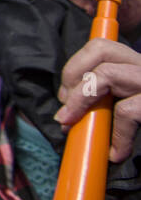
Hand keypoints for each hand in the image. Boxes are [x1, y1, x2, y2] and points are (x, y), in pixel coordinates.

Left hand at [54, 38, 140, 163]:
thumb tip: (71, 112)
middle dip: (73, 74)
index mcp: (138, 66)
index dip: (75, 67)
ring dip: (81, 100)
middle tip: (67, 107)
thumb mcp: (131, 103)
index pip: (101, 47)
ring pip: (107, 74)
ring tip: (75, 124)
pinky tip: (116, 153)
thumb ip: (109, 99)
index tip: (65, 97)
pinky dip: (117, 135)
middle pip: (100, 48)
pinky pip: (128, 111)